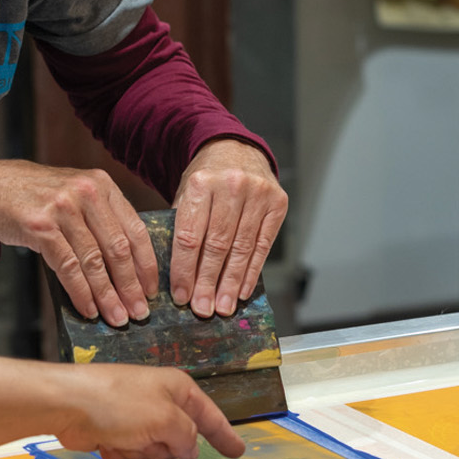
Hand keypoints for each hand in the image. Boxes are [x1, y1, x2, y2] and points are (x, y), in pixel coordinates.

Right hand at [0, 158, 156, 325]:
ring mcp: (62, 208)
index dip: (147, 264)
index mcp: (102, 184)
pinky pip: (68, 267)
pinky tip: (89, 309)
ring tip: (117, 318)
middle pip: (118, 248)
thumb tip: (127, 267)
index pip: (136, 229)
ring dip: (108, 295)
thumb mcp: (74, 194)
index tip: (152, 290)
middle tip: (139, 312)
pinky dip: (81, 292)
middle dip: (131, 286)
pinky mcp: (40, 226)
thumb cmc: (34, 196)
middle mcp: (86, 192)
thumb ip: (100, 218)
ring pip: (94, 261)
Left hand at [53, 364, 245, 458]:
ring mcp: (135, 416)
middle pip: (179, 439)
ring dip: (139, 451)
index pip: (209, 414)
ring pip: (153, 451)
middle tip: (149, 438)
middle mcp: (158, 400)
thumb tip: (190, 448)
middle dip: (165, 446)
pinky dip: (119, 452)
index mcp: (176, 388)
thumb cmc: (119, 403)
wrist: (68, 404)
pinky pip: (130, 453)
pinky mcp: (114, 430)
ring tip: (123, 437)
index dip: (224, 434)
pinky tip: (106, 441)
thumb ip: (187, 436)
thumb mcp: (165, 419)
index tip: (238, 451)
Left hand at [172, 138, 286, 317]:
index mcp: (201, 183)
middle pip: (217, 245)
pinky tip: (242, 290)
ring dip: (231, 283)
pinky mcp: (278, 203)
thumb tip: (180, 278)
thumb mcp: (187, 194)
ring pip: (241, 248)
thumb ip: (184, 227)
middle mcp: (231, 186)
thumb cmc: (207, 178)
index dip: (185, 270)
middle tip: (202, 309)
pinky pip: (263, 245)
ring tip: (222, 306)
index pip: (190, 236)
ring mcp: (258, 194)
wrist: (236, 149)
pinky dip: (252, 271)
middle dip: (208, 282)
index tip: (181, 296)